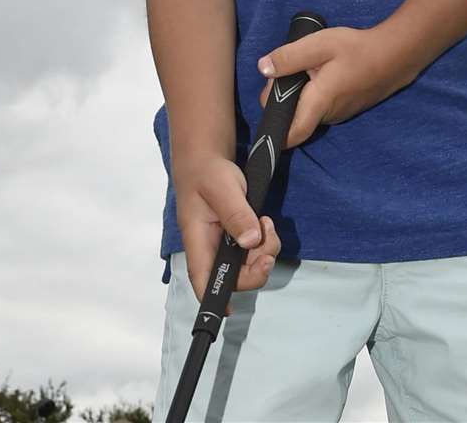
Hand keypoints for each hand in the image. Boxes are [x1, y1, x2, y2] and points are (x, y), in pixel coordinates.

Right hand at [174, 155, 281, 315]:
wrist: (208, 156)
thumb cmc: (208, 171)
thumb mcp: (223, 188)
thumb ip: (237, 214)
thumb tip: (250, 242)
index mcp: (197, 240)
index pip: (202, 279)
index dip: (214, 299)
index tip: (231, 309)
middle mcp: (210, 247)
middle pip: (233, 276)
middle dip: (256, 266)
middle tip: (268, 244)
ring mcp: (224, 242)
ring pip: (248, 263)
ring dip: (264, 250)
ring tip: (267, 224)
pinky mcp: (236, 234)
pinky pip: (254, 249)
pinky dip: (264, 240)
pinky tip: (264, 222)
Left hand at [256, 24, 409, 149]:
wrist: (396, 55)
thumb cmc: (357, 49)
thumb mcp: (319, 45)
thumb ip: (289, 57)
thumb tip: (263, 68)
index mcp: (318, 103)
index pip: (290, 135)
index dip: (273, 131)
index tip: (266, 111)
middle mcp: (328, 116)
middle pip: (294, 117)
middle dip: (283, 98)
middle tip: (288, 68)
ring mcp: (339, 114)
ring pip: (307, 111)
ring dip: (300, 94)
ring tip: (308, 68)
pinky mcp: (347, 109)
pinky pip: (321, 107)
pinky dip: (314, 94)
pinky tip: (322, 72)